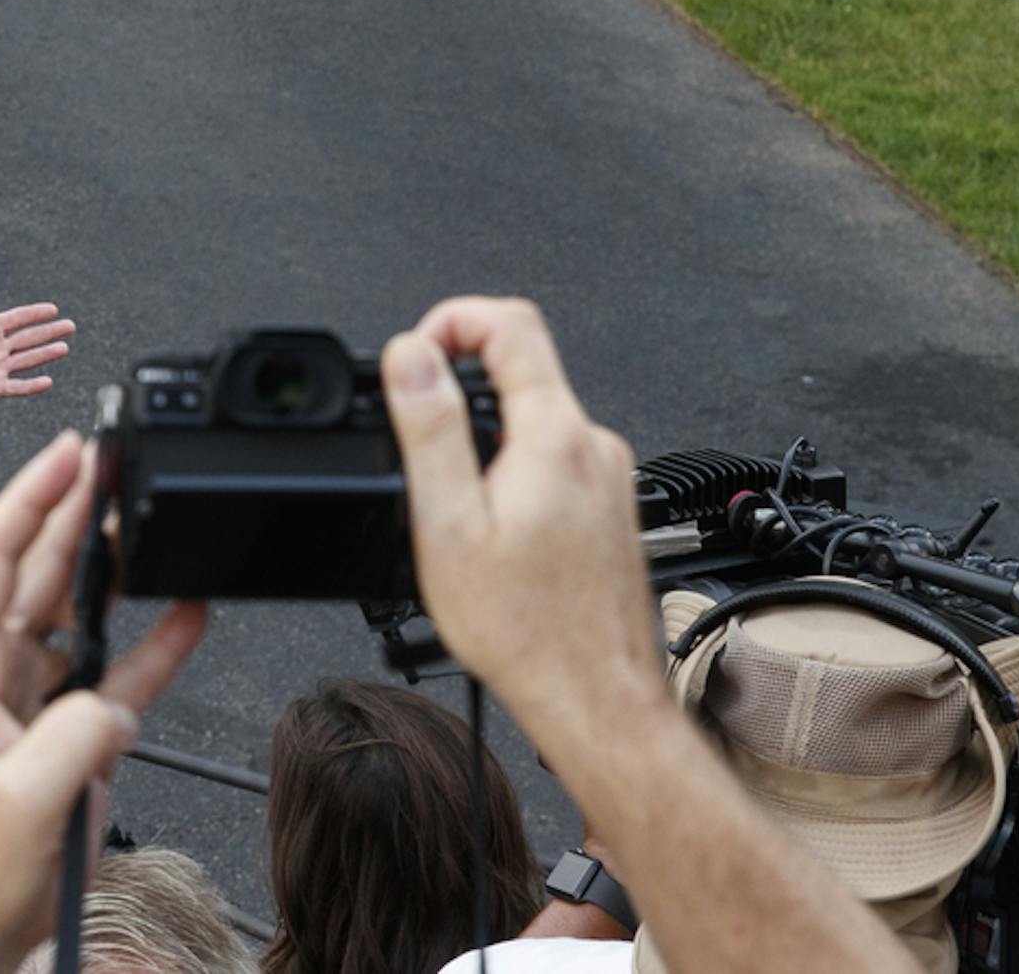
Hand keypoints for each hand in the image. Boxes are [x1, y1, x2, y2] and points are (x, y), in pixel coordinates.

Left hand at [0, 275, 74, 411]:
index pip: (17, 318)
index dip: (34, 313)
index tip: (53, 308)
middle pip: (29, 337)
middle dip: (49, 331)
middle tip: (70, 325)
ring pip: (28, 359)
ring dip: (46, 354)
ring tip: (64, 348)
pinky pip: (17, 386)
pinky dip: (32, 385)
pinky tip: (47, 381)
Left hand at [0, 432, 206, 973]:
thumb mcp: (15, 804)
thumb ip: (71, 739)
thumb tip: (113, 701)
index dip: (30, 498)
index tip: (68, 454)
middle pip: (38, 569)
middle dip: (74, 510)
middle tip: (114, 460)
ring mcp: (33, 700)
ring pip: (78, 612)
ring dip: (113, 568)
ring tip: (149, 517)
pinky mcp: (69, 734)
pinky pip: (116, 672)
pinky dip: (153, 643)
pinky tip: (187, 612)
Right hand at [381, 298, 661, 732]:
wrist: (593, 698)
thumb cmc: (525, 629)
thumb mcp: (448, 523)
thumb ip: (429, 427)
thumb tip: (409, 354)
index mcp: (553, 437)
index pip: (508, 323)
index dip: (450, 320)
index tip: (414, 356)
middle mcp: (592, 446)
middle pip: (522, 366)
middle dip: (459, 384)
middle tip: (417, 436)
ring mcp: (607, 476)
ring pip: (536, 417)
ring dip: (486, 435)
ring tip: (453, 499)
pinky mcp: (609, 506)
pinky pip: (553, 458)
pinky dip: (512, 471)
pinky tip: (493, 529)